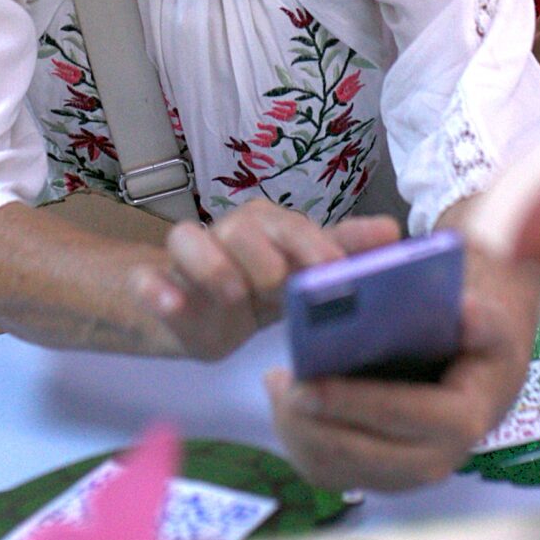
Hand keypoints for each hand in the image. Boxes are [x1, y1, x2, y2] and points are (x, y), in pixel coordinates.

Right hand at [127, 201, 400, 361]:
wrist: (199, 313)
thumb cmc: (263, 288)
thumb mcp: (303, 274)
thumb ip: (343, 252)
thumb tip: (394, 231)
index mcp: (270, 228)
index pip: (295, 226)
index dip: (314, 246)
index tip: (333, 271)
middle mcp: (228, 233)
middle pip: (243, 228)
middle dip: (265, 257)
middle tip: (281, 289)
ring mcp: (188, 258)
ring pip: (188, 239)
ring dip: (213, 267)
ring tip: (234, 295)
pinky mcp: (154, 284)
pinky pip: (145, 278)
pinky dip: (156, 289)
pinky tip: (170, 302)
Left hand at [265, 244, 539, 491]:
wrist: (479, 383)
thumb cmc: (479, 347)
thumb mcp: (492, 327)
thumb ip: (484, 319)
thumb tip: (466, 312)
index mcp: (460, 422)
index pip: (399, 415)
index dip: (352, 400)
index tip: (311, 381)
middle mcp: (433, 462)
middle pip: (357, 451)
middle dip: (312, 420)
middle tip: (280, 382)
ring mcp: (402, 477)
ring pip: (334, 467)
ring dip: (297, 430)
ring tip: (275, 385)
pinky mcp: (375, 480)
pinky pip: (325, 472)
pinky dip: (296, 441)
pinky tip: (282, 404)